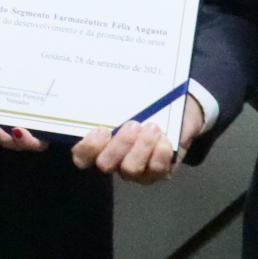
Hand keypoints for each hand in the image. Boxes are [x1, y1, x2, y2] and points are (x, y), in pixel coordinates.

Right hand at [70, 96, 205, 180]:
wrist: (176, 109)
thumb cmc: (145, 102)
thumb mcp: (129, 98)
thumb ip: (116, 99)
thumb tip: (106, 85)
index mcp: (99, 143)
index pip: (82, 154)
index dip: (88, 147)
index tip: (102, 130)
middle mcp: (113, 161)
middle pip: (105, 164)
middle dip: (119, 144)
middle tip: (133, 124)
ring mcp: (135, 170)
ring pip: (131, 169)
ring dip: (142, 148)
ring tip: (153, 127)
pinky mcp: (157, 173)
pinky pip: (155, 170)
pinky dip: (160, 154)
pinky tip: (164, 139)